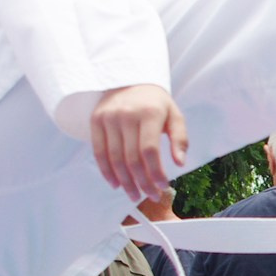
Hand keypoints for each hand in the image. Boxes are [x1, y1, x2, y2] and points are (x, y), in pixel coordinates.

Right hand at [90, 83, 187, 201]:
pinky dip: (106, 172)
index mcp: (149, 113)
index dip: (155, 172)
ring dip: (125, 182)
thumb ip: (180, 138)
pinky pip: (99, 152)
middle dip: (142, 182)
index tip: (162, 187)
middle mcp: (126, 115)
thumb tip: (179, 163)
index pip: (150, 150)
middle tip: (150, 196)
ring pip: (114, 159)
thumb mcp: (174, 114)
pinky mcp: (96, 121)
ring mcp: (108, 118)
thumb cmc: (155, 102)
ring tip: (134, 195)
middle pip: (132, 158)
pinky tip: (116, 184)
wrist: (128, 79)